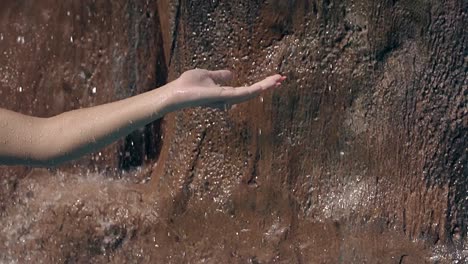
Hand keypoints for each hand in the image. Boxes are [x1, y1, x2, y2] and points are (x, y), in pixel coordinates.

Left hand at [169, 69, 285, 109]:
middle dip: (267, 86)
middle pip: (252, 92)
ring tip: (279, 79)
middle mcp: (229, 98)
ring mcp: (227, 99)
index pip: (247, 89)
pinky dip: (256, 89)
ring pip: (251, 93)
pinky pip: (244, 93)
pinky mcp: (224, 97)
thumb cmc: (188, 84)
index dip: (260, 84)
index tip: (273, 79)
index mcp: (226, 93)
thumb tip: (231, 73)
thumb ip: (220, 76)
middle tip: (282, 79)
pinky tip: (266, 85)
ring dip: (266, 86)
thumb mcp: (207, 75)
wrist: (178, 92)